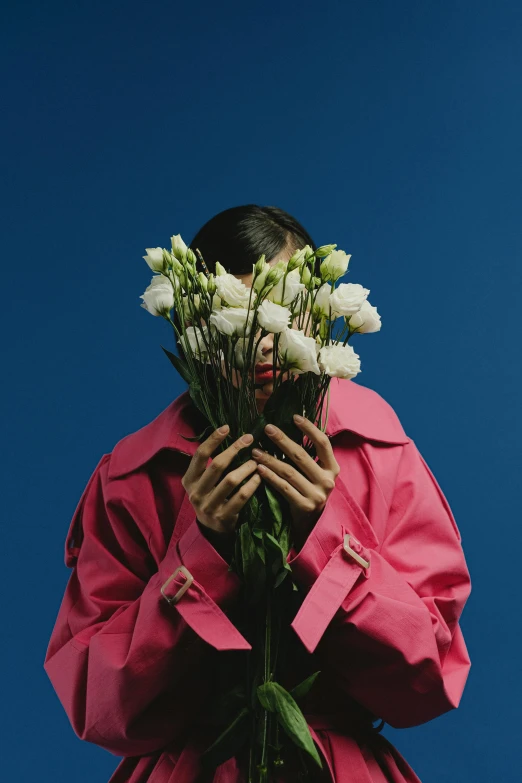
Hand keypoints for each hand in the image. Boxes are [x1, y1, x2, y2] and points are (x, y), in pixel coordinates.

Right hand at [181, 425, 260, 534]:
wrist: (212, 530)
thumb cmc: (211, 497)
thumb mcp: (203, 482)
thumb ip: (210, 464)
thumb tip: (229, 435)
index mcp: (189, 480)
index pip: (200, 455)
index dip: (213, 439)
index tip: (227, 427)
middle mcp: (195, 493)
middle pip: (217, 465)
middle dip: (235, 449)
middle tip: (249, 438)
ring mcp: (209, 506)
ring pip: (230, 480)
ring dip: (246, 467)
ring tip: (257, 460)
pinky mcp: (223, 517)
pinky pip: (241, 497)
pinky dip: (252, 485)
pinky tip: (260, 477)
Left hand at [251, 415, 339, 549]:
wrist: (310, 525)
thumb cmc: (308, 492)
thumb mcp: (314, 474)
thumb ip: (307, 456)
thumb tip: (288, 426)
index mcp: (333, 468)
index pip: (323, 443)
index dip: (310, 428)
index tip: (294, 416)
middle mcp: (328, 481)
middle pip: (302, 455)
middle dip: (282, 440)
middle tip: (266, 428)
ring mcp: (317, 495)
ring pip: (289, 471)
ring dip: (270, 458)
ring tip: (255, 450)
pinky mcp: (305, 506)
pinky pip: (284, 488)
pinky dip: (270, 476)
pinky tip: (258, 468)